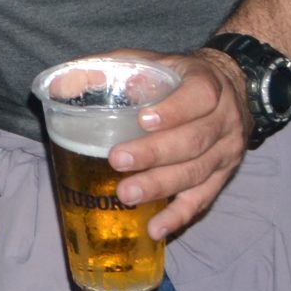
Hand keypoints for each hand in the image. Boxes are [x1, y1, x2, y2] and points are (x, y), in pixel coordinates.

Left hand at [102, 47, 250, 240]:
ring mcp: (226, 152)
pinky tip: (155, 228)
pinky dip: (178, 216)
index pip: (199, 97)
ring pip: (196, 172)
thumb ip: (107, 68)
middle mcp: (224, 120)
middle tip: (118, 161)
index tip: (142, 120)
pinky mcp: (222, 177)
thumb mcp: (147, 61)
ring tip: (126, 195)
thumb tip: (59, 85)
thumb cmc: (175, 78)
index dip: (174, 110)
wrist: (231, 88)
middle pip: (194, 141)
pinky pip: (202, 200)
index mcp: (208, 85)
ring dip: (160, 186)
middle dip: (154, 154)